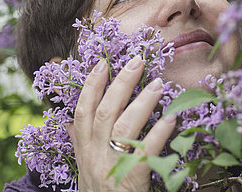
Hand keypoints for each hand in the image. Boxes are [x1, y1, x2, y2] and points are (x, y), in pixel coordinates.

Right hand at [68, 56, 175, 191]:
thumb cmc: (99, 191)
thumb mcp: (84, 168)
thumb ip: (79, 144)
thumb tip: (70, 123)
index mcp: (84, 150)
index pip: (82, 112)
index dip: (91, 86)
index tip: (103, 63)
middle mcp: (95, 156)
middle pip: (105, 113)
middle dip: (120, 84)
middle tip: (137, 62)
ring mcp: (112, 167)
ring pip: (124, 128)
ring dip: (142, 103)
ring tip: (159, 84)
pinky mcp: (132, 180)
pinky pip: (145, 153)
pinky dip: (159, 134)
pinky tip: (171, 119)